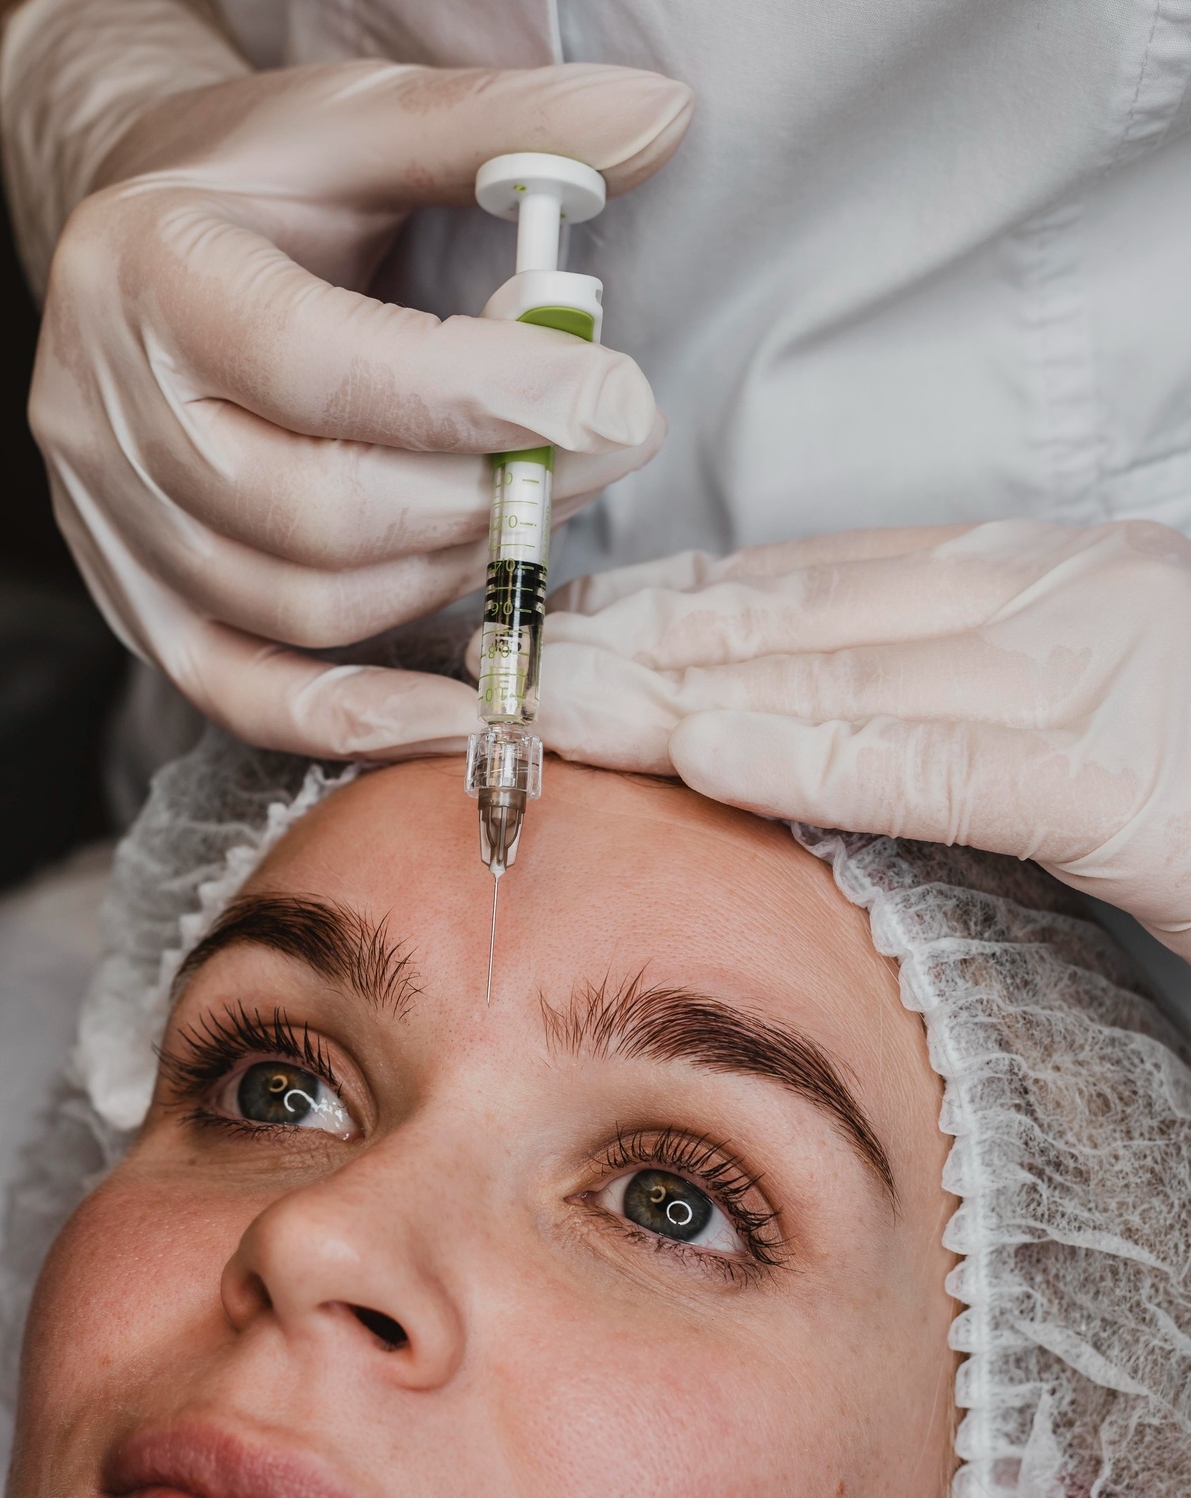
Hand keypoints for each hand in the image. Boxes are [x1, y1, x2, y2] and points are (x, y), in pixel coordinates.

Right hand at [3, 1, 690, 753]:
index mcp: (152, 271)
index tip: (610, 398)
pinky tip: (458, 714)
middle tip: (597, 459)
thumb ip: (500, 129)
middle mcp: (111, 410)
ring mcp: (114, 524)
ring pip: (303, 607)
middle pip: (319, 510)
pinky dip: (359, 721)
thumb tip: (659, 118)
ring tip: (528, 522)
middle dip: (485, 499)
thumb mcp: (360, 122)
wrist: (134, 241)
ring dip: (446, 580)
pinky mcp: (139, 604)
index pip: (325, 365)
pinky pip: (247, 697)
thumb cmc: (253, 186)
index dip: (481, 398)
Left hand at [538, 521, 1190, 958]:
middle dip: (642, 637)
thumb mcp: (1090, 721)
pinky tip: (713, 756)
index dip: (682, 602)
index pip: (823, 585)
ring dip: (681, 686)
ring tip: (551, 700)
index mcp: (1041, 589)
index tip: (571, 624)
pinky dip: (821, 757)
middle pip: (800, 615)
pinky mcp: (1125, 780)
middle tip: (505, 657)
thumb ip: (965, 717)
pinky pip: (946, 765)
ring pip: (843, 672)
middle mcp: (1051, 605)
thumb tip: (819, 738)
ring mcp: (1091, 678)